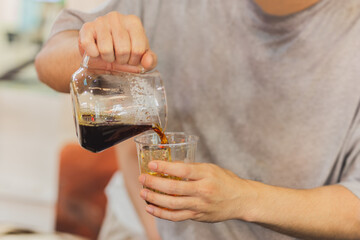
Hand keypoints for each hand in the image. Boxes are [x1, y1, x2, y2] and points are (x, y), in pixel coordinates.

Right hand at [78, 11, 156, 72]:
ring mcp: (101, 21)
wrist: (100, 49)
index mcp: (134, 23)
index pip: (138, 50)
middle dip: (121, 61)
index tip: (131, 60)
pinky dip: (94, 55)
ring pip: (106, 50)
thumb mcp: (140, 56)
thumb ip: (150, 60)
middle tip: (119, 58)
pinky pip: (90, 47)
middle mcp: (117, 18)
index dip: (134, 61)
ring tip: (109, 55)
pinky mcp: (87, 28)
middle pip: (123, 50)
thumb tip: (148, 63)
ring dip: (108, 59)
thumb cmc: (123, 51)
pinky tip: (97, 52)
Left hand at [138, 161, 255, 221]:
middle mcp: (203, 191)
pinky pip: (176, 216)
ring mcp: (200, 205)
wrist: (241, 200)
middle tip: (143, 178)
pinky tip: (151, 208)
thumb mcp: (210, 168)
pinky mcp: (197, 216)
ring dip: (154, 198)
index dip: (165, 167)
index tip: (152, 164)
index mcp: (206, 175)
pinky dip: (161, 213)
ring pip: (172, 204)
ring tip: (143, 192)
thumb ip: (192, 168)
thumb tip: (169, 165)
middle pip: (174, 188)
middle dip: (154, 183)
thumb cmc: (225, 181)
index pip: (182, 169)